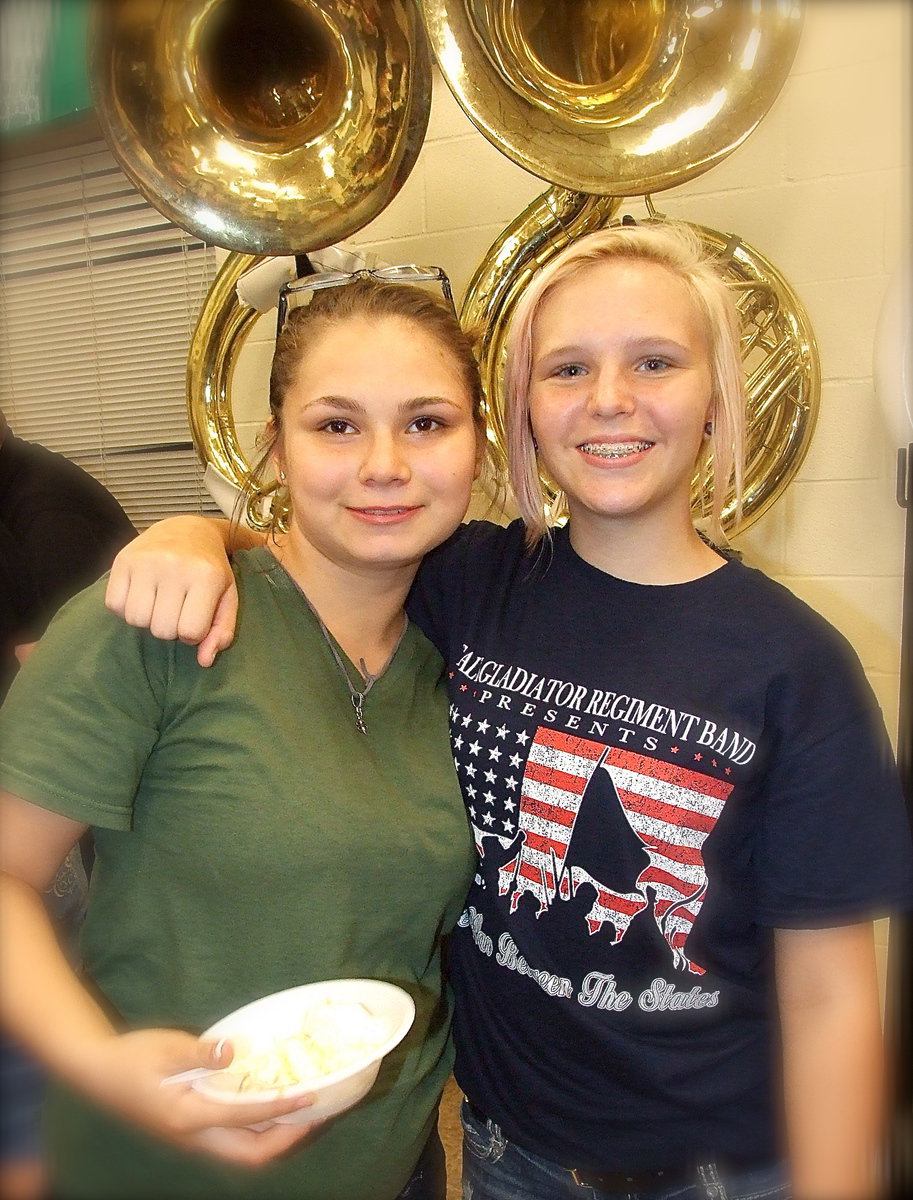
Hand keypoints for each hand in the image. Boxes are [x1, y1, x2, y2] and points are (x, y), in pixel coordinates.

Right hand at [83, 1028, 322, 1166]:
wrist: (96, 1074)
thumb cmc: (130, 1057)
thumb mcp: (165, 1047)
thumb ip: (200, 1051)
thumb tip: (233, 1050)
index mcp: (187, 1117)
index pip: (244, 1117)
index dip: (279, 1108)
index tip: (308, 1096)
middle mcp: (192, 1137)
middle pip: (248, 1155)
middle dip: (286, 1139)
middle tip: (316, 1113)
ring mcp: (191, 1139)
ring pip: (242, 1153)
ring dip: (275, 1138)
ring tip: (304, 1113)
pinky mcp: (191, 1132)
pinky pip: (232, 1141)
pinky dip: (258, 1130)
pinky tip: (271, 1106)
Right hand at [105, 517, 238, 665]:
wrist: (187, 530)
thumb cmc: (210, 570)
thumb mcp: (227, 598)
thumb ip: (221, 631)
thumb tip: (204, 661)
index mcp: (206, 576)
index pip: (190, 632)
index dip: (192, 634)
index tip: (195, 619)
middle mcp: (174, 566)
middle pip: (161, 630)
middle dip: (169, 629)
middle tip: (176, 610)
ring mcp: (145, 561)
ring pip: (135, 620)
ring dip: (147, 620)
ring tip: (159, 603)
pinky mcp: (122, 560)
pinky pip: (114, 605)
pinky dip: (125, 608)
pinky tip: (141, 595)